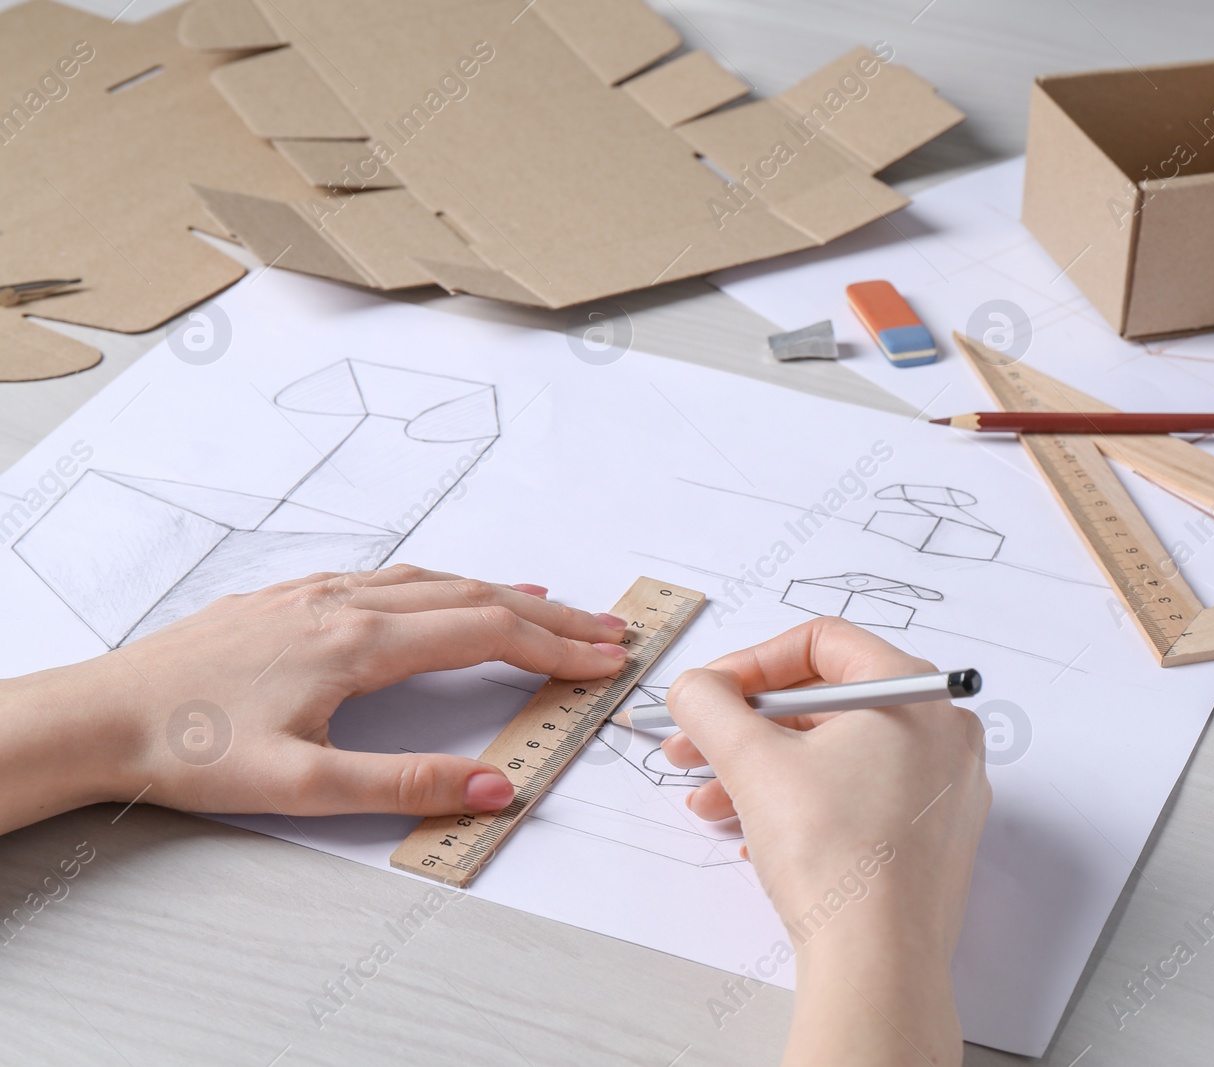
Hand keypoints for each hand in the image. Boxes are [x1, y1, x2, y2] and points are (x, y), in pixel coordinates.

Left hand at [0, 565, 628, 833]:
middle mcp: (346, 603)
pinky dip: (440, 583)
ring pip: (433, 579)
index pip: (486, 635)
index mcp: (359, 643)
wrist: (98, 714)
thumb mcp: (302, 785)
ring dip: (500, 592)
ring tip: (549, 605)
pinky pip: (388, 576)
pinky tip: (441, 591)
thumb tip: (494, 786)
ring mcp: (316, 592)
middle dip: (549, 615)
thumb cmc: (188, 748)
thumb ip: (405, 784)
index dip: (555, 648)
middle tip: (606, 630)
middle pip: (474, 596)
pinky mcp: (288, 597)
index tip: (605, 661)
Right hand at [660, 617, 989, 1065]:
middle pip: (829, 700)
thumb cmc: (832, 854)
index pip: (824, 642)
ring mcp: (945, 788)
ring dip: (764, 770)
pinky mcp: (933, 839)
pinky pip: (862, 796)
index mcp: (916, 692)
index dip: (752, 663)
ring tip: (709, 803)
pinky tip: (753, 836)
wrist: (877, 964)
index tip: (709, 695)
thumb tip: (693, 687)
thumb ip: (711, 705)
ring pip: (840, 754)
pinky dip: (804, 803)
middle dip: (749, 726)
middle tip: (693, 748)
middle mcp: (943, 732)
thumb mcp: (751, 761)